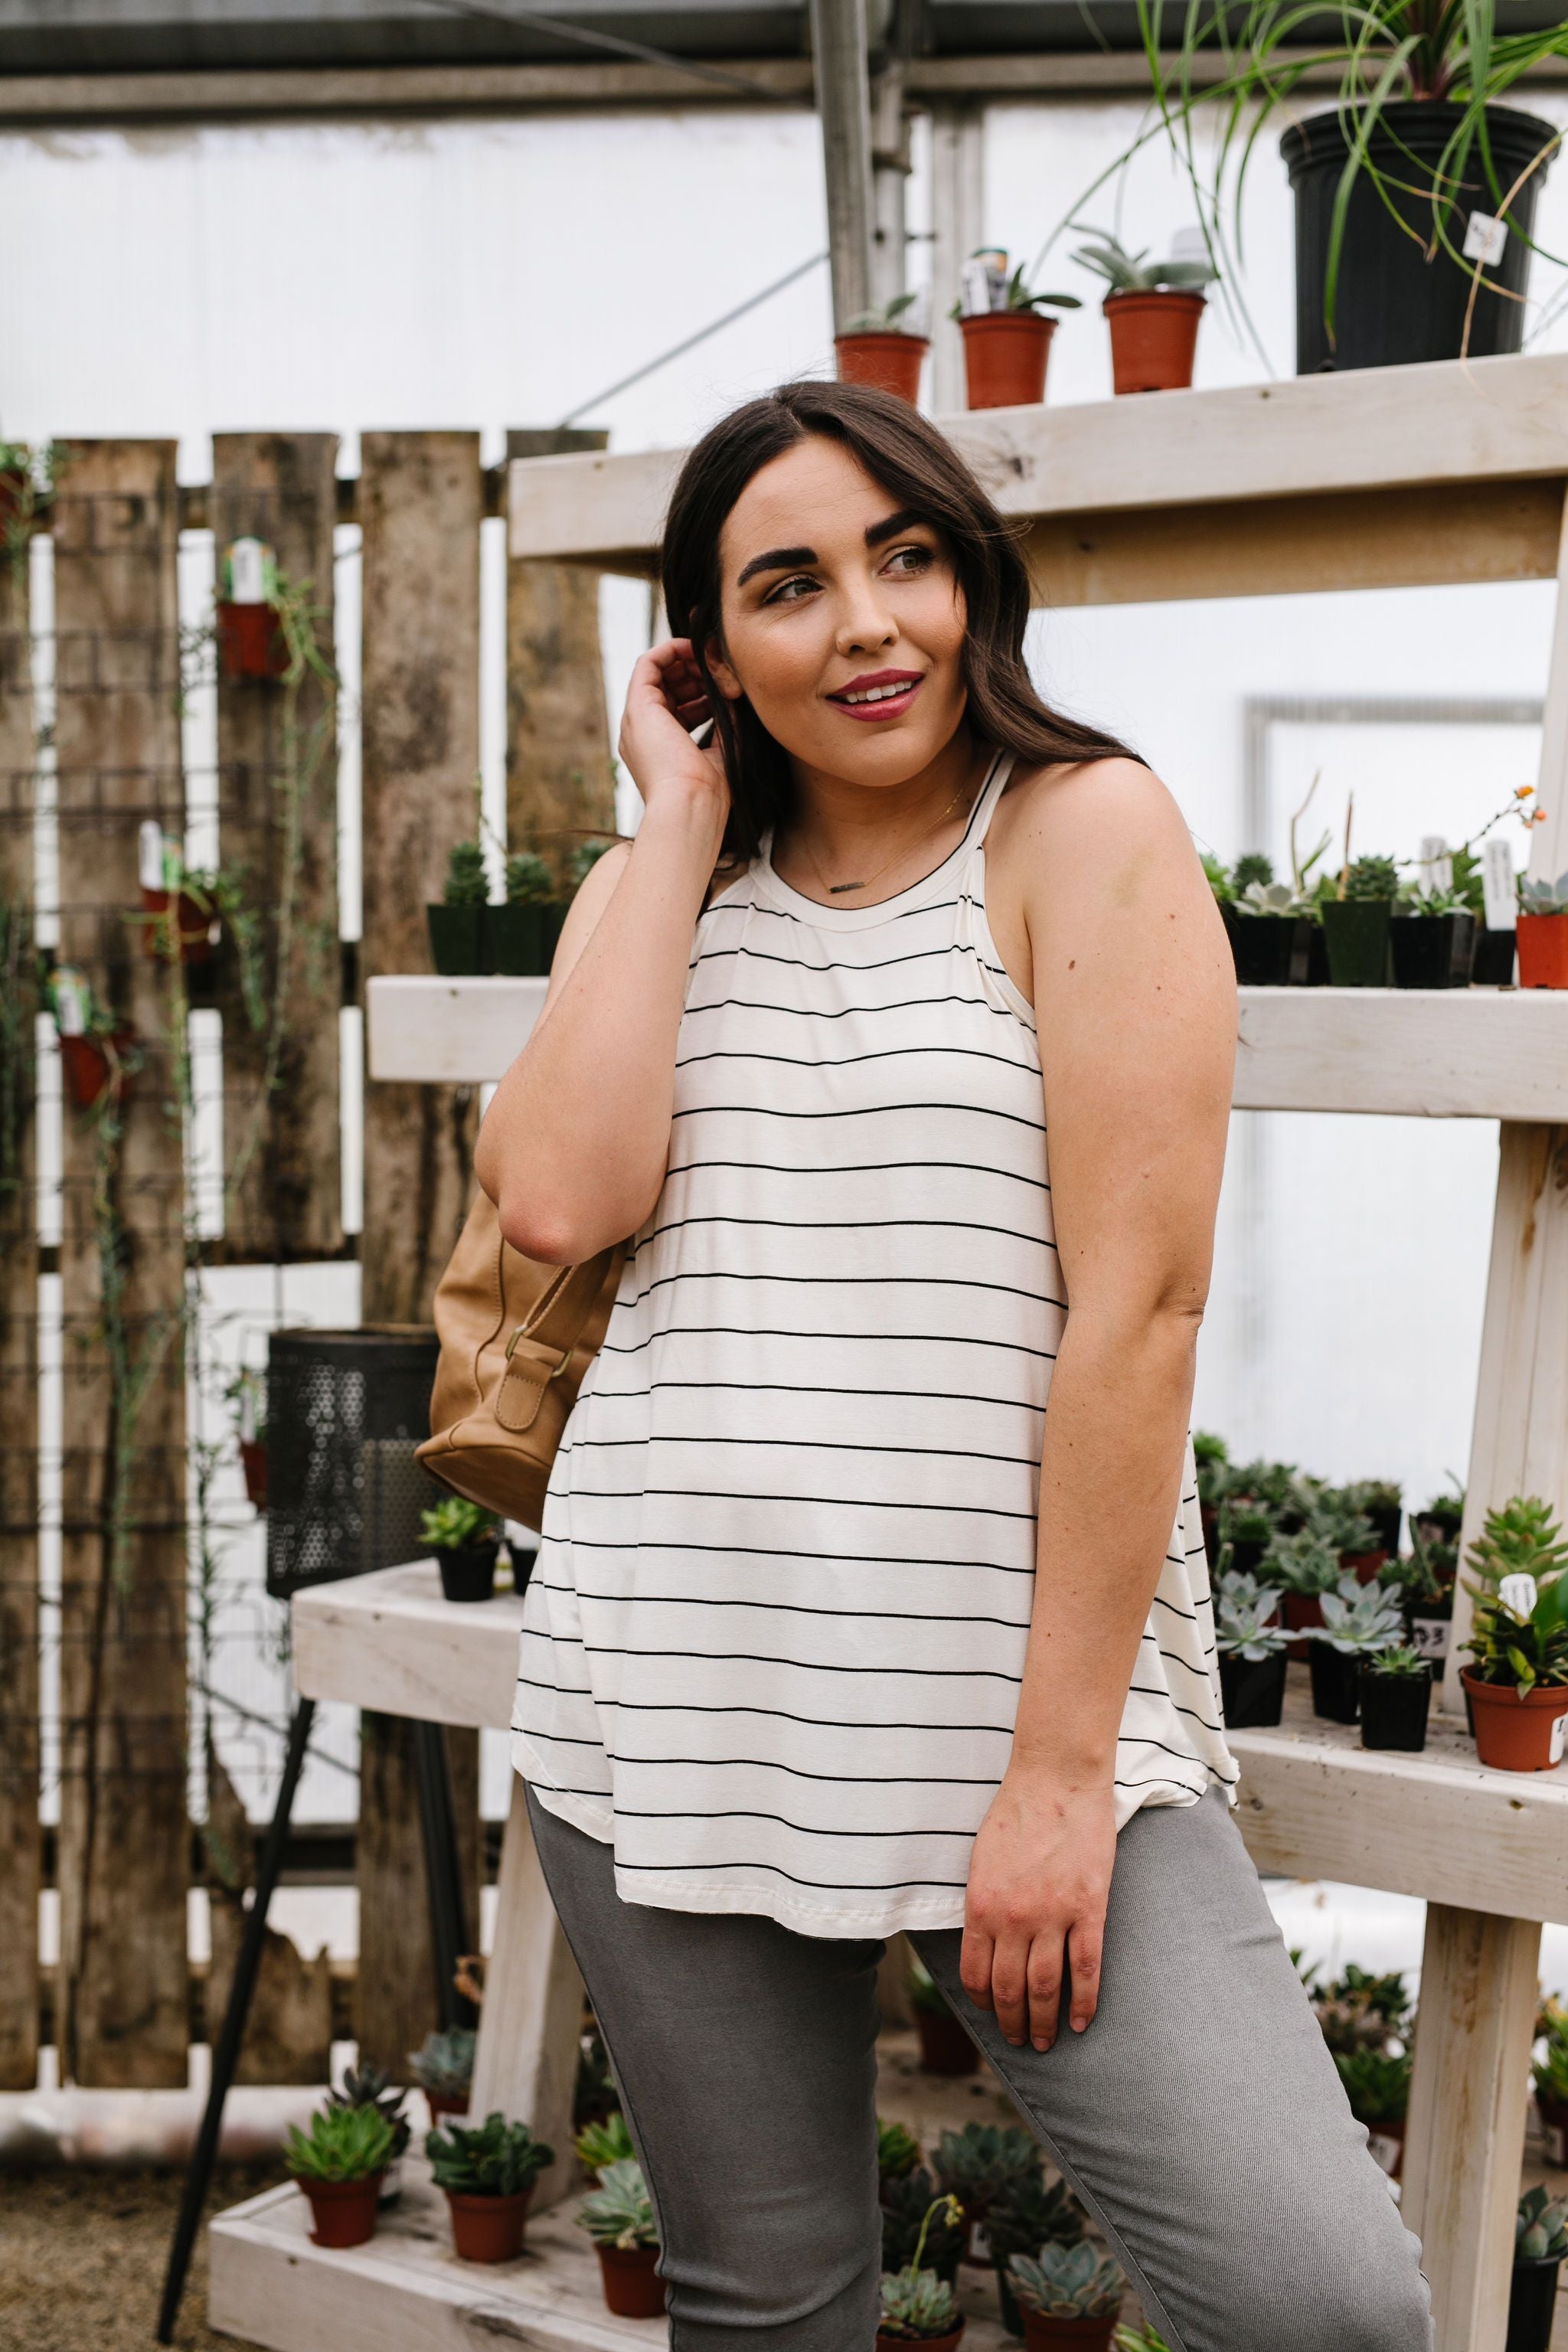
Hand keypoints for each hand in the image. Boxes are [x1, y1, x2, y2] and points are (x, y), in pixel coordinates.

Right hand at [619, 638, 728, 836]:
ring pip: (657, 674)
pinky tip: (694, 649)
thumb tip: (738, 698)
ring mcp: (637, 721)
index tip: (725, 687)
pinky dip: (670, 650)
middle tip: (721, 671)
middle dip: (694, 674)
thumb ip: (729, 726)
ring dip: (685, 661)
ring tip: (712, 660)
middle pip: (666, 689)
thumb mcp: (724, 752)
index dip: (701, 692)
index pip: (677, 710)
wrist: (690, 807)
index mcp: (659, 750)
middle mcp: (643, 735)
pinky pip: (647, 664)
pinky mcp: (638, 708)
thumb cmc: (709, 793)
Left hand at [959, 1769, 1115, 2051]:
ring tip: (1044, 2041)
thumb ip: (980, 1904)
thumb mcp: (979, 1859)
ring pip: (1046, 1987)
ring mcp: (1053, 1915)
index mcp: (981, 1905)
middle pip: (1010, 1989)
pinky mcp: (1088, 1909)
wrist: (1056, 1779)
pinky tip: (1082, 2022)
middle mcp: (1013, 1918)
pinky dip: (1084, 2002)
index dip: (983, 2002)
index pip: (975, 1973)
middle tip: (1019, 2040)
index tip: (990, 2014)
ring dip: (1044, 2022)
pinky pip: (1086, 1968)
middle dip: (1012, 2022)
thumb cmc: (1015, 1813)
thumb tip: (981, 1942)